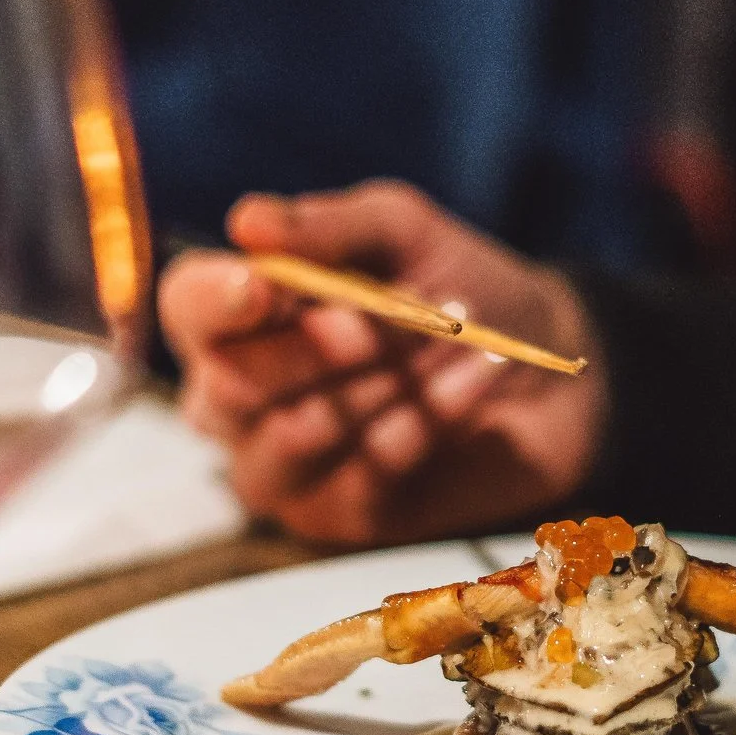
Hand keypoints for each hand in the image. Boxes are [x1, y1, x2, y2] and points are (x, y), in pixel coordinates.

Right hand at [159, 180, 607, 545]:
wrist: (549, 365)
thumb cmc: (457, 286)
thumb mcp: (401, 232)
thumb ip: (327, 228)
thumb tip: (247, 220)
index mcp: (239, 315)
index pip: (186, 310)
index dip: (216, 302)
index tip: (267, 288)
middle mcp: (242, 397)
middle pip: (226, 387)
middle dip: (317, 347)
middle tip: (399, 314)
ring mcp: (286, 465)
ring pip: (289, 440)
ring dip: (376, 386)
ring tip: (450, 340)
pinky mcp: (342, 514)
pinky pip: (362, 476)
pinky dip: (425, 420)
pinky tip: (475, 379)